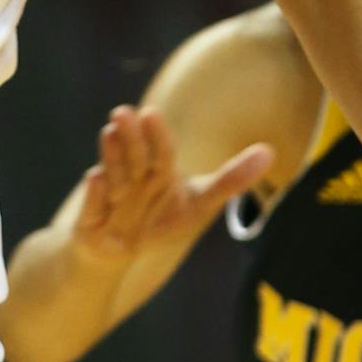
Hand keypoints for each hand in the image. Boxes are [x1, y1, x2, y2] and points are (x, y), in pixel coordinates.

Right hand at [72, 104, 272, 269]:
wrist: (117, 249)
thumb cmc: (159, 219)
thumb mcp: (199, 203)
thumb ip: (231, 179)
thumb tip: (270, 152)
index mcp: (158, 169)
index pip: (161, 149)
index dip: (157, 133)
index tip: (151, 112)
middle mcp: (133, 175)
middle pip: (135, 155)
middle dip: (130, 137)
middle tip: (122, 113)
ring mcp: (111, 194)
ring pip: (113, 173)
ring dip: (112, 156)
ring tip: (109, 134)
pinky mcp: (91, 217)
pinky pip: (92, 205)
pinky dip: (95, 193)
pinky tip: (97, 178)